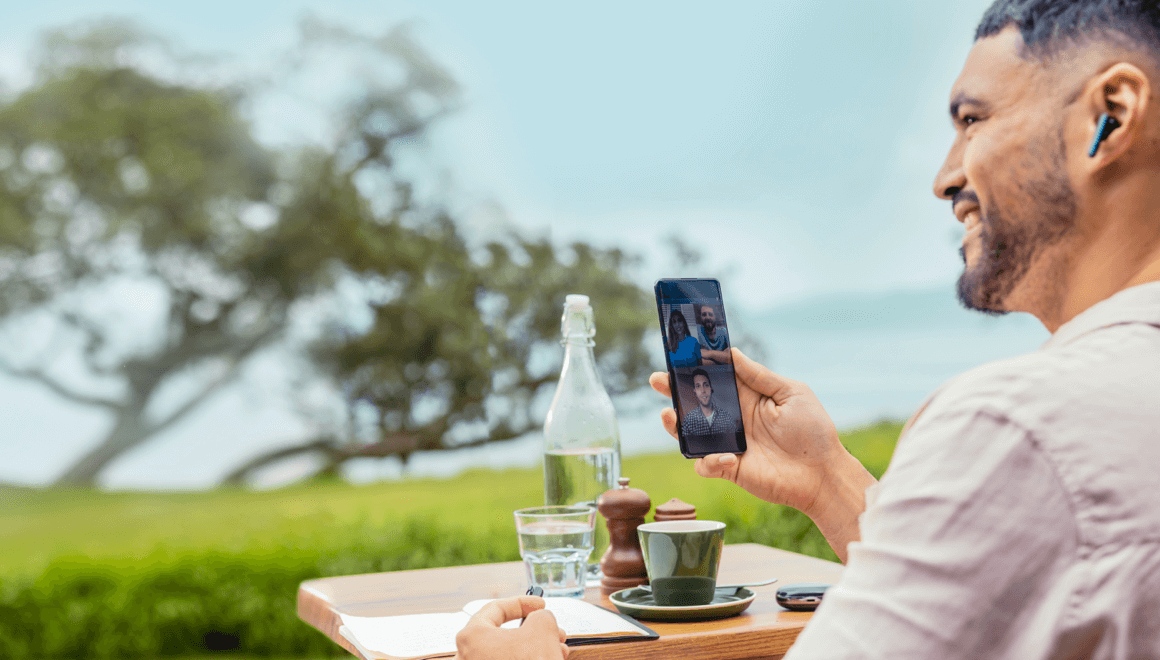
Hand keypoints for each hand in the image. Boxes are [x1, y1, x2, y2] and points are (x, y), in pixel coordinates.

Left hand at [454, 596, 568, 659]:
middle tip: (552, 630)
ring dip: (534, 649)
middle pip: (502, 635)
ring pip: (507, 655)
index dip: (522, 603)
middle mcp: (466, 657)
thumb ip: (541, 616)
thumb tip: (540, 620)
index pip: (495, 609)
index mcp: (471, 636)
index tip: (539, 606)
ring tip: (557, 650)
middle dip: (533, 631)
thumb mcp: (542, 629)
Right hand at [650, 347, 867, 518]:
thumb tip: (731, 352)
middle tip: (658, 381)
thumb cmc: (813, 430)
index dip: (695, 368)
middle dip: (673, 391)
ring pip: (691, 434)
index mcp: (747, 397)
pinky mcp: (729, 469)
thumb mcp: (791, 392)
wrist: (822, 473)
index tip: (678, 357)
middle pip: (695, 403)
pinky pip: (705, 465)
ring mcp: (728, 444)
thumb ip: (759, 375)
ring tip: (668, 415)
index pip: (715, 379)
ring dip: (676, 425)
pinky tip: (726, 458)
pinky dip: (709, 461)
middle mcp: (733, 419)